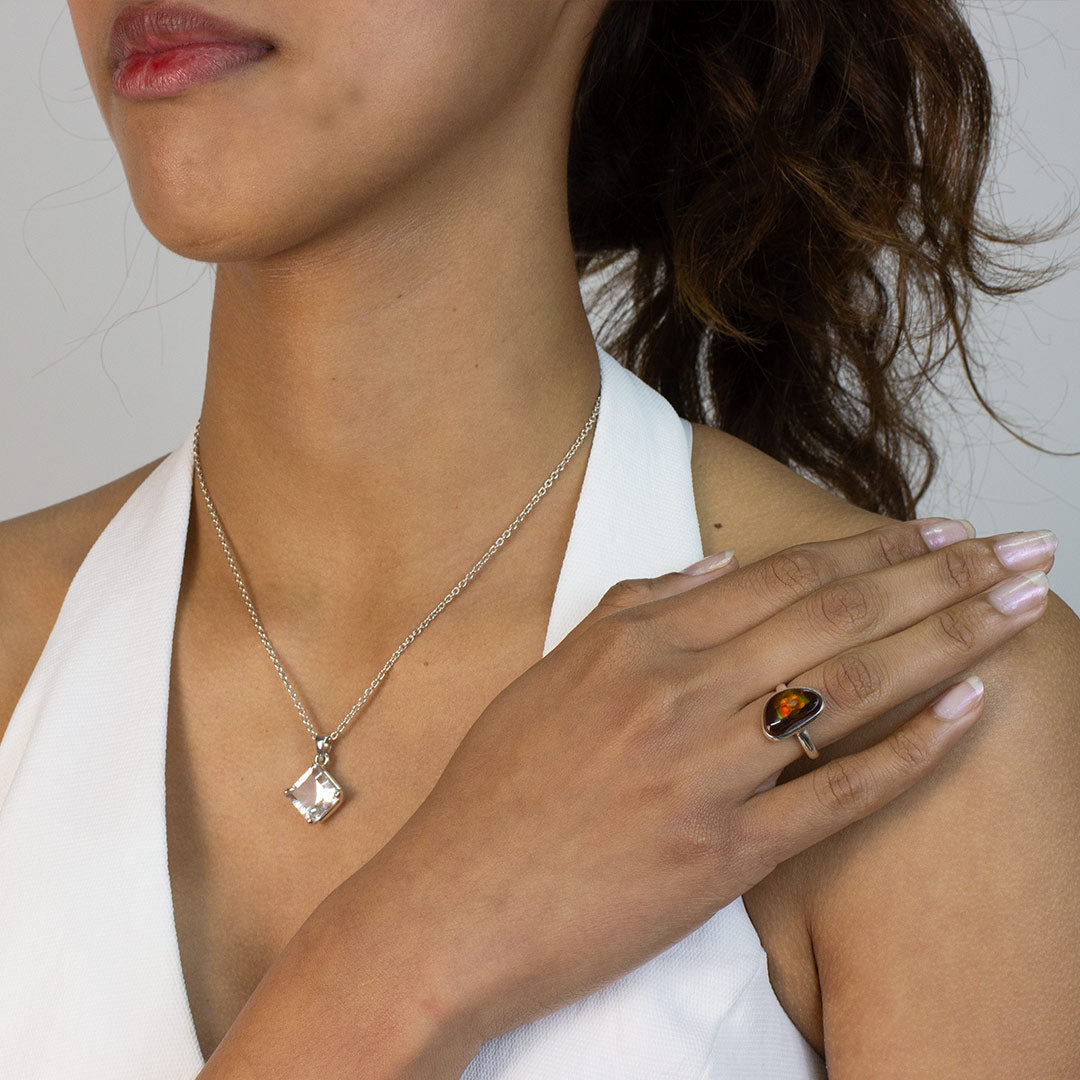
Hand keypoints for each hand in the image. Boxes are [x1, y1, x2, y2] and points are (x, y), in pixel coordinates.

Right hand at [334, 518, 1054, 1051]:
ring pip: (854, 690)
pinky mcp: (726, 855)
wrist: (456, 904)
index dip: (874, 549)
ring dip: (950, 642)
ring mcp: (707, 773)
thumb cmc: (496, 790)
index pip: (783, 577)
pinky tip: (968, 713)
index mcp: (637, 642)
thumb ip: (635, 610)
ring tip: (1018, 610)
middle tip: (1018, 553)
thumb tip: (719, 567)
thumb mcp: (552, 673)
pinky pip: (838, 796)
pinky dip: (911, 753)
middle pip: (839, 617)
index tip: (938, 534)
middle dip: (941, 578)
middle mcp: (679, 693)